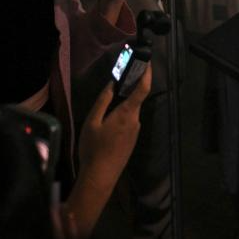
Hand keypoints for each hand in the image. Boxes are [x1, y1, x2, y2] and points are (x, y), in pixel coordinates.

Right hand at [77, 62, 151, 185]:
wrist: (101, 176)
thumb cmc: (94, 148)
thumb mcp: (92, 122)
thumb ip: (103, 101)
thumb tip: (112, 84)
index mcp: (127, 114)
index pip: (142, 89)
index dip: (146, 74)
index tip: (147, 62)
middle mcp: (136, 121)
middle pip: (136, 99)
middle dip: (129, 88)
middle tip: (118, 78)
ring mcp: (135, 132)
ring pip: (130, 112)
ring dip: (122, 104)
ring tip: (107, 100)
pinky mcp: (131, 140)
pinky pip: (128, 122)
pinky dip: (121, 115)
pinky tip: (107, 122)